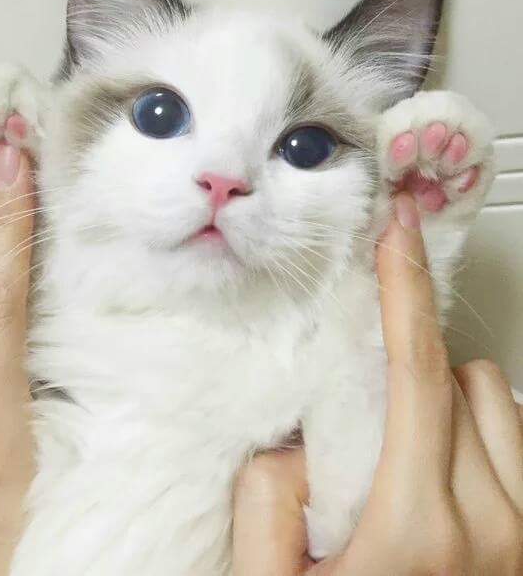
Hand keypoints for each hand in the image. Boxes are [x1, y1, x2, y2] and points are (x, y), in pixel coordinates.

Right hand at [233, 193, 522, 574]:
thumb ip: (266, 507)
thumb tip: (293, 441)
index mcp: (414, 529)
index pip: (414, 373)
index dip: (405, 290)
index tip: (399, 234)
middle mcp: (490, 528)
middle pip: (455, 381)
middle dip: (409, 375)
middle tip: (370, 422)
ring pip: (498, 403)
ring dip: (453, 400)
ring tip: (415, 448)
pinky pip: (521, 442)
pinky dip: (486, 433)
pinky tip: (454, 473)